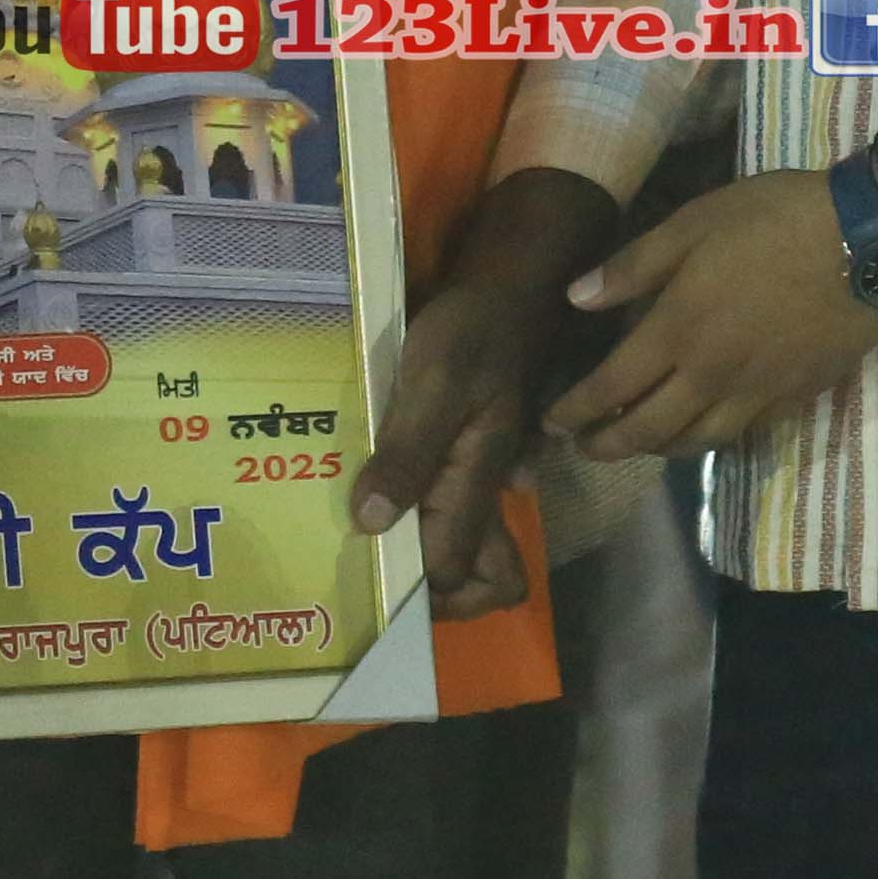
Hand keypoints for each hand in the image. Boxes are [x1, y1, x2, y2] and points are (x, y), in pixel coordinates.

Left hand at [350, 173, 619, 622]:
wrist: (514, 284)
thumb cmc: (473, 328)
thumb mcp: (433, 382)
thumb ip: (408, 454)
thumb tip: (371, 526)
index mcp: (477, 484)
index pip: (457, 573)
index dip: (420, 594)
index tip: (368, 590)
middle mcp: (488, 490)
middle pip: (482, 575)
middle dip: (436, 591)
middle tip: (373, 576)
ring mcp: (485, 471)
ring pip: (467, 541)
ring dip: (426, 552)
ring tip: (363, 541)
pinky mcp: (473, 448)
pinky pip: (453, 502)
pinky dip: (423, 512)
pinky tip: (378, 496)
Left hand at [544, 171, 877, 459]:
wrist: (868, 241)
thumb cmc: (773, 220)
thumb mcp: (692, 223)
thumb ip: (632, 267)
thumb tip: (575, 299)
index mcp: (677, 330)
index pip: (611, 388)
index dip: (575, 411)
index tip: (550, 423)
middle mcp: (711, 375)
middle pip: (648, 430)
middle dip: (607, 445)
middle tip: (582, 448)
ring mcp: (756, 393)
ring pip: (695, 442)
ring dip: (656, 450)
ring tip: (636, 444)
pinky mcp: (795, 398)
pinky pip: (740, 434)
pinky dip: (708, 441)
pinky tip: (699, 431)